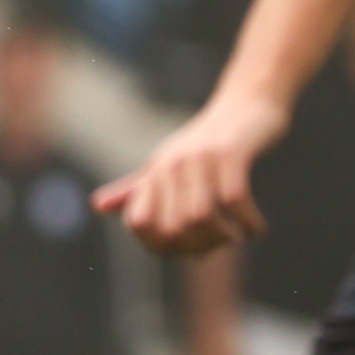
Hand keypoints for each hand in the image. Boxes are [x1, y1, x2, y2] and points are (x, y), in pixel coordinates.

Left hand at [96, 91, 282, 255]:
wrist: (247, 103)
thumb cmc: (205, 141)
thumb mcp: (167, 163)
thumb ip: (136, 188)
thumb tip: (97, 206)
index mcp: (153, 172)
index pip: (139, 223)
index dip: (162, 246)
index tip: (188, 250)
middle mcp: (171, 165)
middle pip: (172, 227)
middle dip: (199, 246)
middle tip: (221, 244)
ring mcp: (199, 158)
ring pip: (200, 217)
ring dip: (223, 237)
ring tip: (239, 237)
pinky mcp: (231, 152)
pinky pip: (233, 199)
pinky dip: (248, 222)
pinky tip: (257, 228)